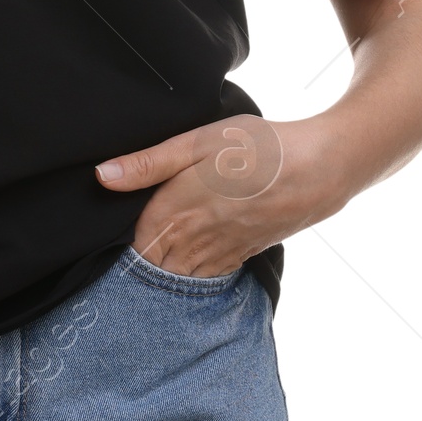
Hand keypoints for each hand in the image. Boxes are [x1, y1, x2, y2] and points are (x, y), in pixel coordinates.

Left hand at [96, 114, 348, 277]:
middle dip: (136, 266)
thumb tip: (102, 176)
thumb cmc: (256, 148)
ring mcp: (220, 253)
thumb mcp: (198, 142)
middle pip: (152, 269)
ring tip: (150, 264)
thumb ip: (149, 164)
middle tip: (120, 260)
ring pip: (179, 278)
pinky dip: (191, 275)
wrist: (318, 168)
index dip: (118, 246)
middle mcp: (194, 241)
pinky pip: (207, 277)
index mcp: (174, 213)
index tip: (105, 242)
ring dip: (163, 273)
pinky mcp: (243, 254)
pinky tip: (188, 261)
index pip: (131, 247)